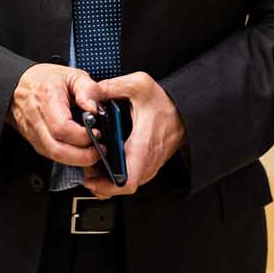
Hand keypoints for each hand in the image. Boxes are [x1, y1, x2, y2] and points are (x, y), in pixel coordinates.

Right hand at [8, 63, 101, 167]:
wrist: (19, 85)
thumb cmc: (45, 79)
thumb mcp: (73, 75)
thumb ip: (88, 89)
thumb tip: (95, 109)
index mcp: (47, 98)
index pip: (62, 127)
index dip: (82, 136)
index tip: (97, 133)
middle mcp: (37, 119)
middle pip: (57, 149)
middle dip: (82, 156)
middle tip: (99, 150)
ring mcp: (33, 133)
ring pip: (53, 156)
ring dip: (76, 160)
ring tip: (92, 152)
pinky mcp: (34, 141)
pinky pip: (51, 155)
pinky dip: (68, 158)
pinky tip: (80, 152)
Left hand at [81, 71, 185, 197]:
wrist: (185, 110)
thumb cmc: (165, 102)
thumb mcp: (138, 85)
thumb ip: (110, 87)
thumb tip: (88, 96)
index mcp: (142, 145)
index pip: (127, 181)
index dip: (106, 185)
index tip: (92, 176)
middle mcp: (147, 161)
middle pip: (120, 187)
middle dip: (99, 182)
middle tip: (87, 168)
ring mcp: (148, 166)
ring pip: (124, 186)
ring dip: (106, 180)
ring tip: (94, 165)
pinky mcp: (148, 166)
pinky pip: (130, 179)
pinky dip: (115, 176)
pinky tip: (106, 163)